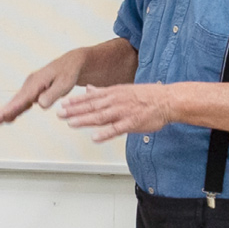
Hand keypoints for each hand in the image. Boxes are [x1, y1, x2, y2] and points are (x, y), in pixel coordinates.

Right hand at [0, 50, 86, 124]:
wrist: (71, 62)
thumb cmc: (69, 72)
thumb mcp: (65, 83)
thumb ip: (52, 94)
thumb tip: (40, 105)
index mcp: (37, 81)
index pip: (23, 97)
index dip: (12, 108)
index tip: (2, 115)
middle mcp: (31, 83)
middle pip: (17, 99)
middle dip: (5, 110)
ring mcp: (31, 86)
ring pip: (18, 100)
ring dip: (9, 110)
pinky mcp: (34, 90)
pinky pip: (23, 101)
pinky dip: (16, 108)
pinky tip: (11, 117)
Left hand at [55, 83, 172, 142]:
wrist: (168, 100)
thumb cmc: (146, 96)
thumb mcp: (122, 89)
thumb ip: (104, 91)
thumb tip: (88, 89)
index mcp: (113, 93)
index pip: (90, 97)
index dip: (75, 101)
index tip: (62, 104)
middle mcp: (116, 101)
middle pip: (92, 107)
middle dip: (75, 110)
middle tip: (60, 114)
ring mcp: (124, 112)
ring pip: (101, 117)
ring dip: (85, 120)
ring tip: (71, 124)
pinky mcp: (132, 123)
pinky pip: (117, 129)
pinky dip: (105, 133)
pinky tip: (95, 138)